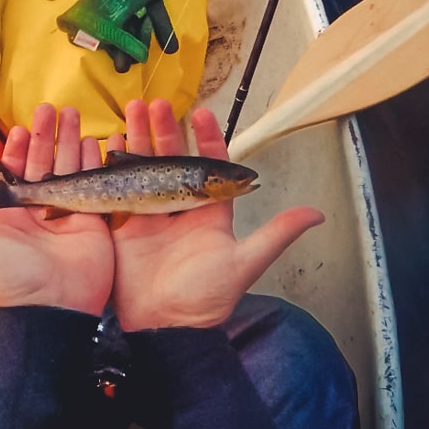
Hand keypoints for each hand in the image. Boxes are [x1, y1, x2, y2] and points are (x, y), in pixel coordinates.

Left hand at [0, 104, 113, 315]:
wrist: (52, 308)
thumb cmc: (10, 281)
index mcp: (10, 214)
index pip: (14, 172)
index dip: (18, 148)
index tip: (22, 127)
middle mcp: (39, 209)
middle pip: (43, 162)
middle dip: (46, 135)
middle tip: (50, 108)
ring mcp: (67, 211)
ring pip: (69, 166)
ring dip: (70, 140)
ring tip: (73, 114)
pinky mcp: (93, 218)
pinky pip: (93, 182)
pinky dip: (93, 161)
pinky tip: (94, 141)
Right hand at [108, 99, 324, 330]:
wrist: (167, 325)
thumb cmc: (207, 297)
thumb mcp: (246, 262)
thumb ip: (277, 233)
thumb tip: (316, 213)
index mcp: (209, 210)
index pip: (208, 163)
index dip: (206, 137)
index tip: (201, 114)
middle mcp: (180, 205)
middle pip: (172, 157)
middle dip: (165, 129)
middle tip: (159, 104)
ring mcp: (151, 212)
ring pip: (145, 165)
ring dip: (140, 138)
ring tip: (135, 110)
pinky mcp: (125, 223)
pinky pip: (119, 187)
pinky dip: (115, 164)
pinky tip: (112, 143)